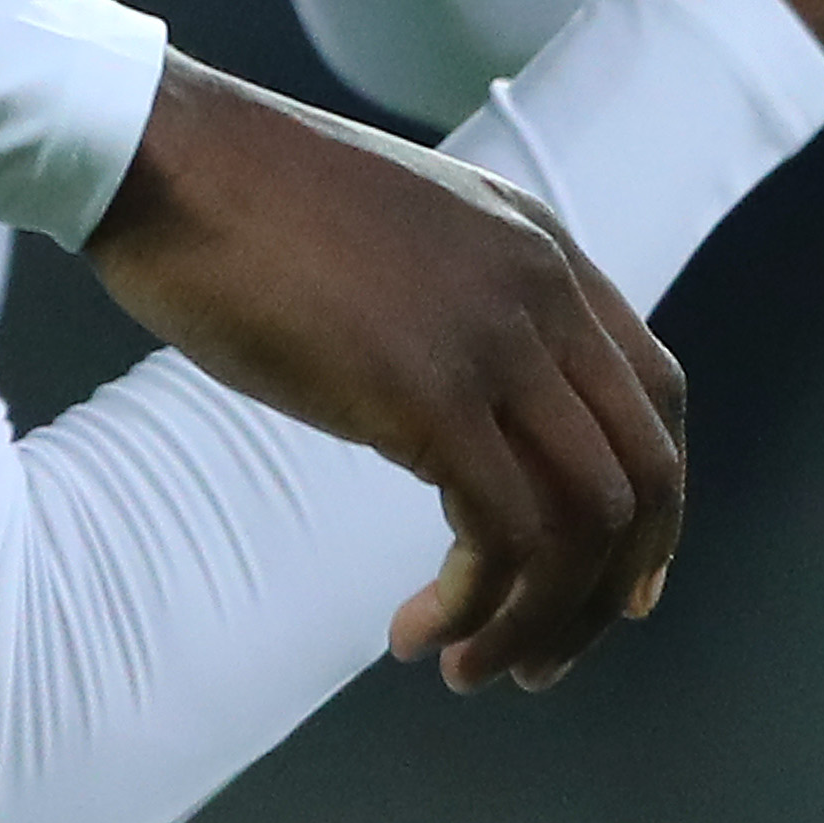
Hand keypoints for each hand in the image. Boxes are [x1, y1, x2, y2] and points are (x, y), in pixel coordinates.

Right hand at [84, 53, 689, 690]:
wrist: (166, 156)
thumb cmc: (244, 198)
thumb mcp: (400, 232)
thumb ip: (459, 299)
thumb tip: (462, 408)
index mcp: (541, 244)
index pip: (657, 397)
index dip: (655, 510)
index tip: (618, 585)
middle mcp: (541, 289)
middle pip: (643, 475)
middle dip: (605, 591)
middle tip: (542, 655)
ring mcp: (492, 340)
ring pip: (585, 523)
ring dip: (541, 620)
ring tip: (472, 666)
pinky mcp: (429, 394)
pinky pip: (504, 538)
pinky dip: (476, 608)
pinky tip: (419, 634)